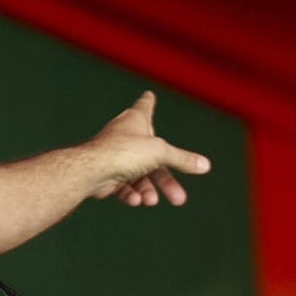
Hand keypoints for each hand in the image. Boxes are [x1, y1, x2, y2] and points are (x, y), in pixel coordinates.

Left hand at [87, 91, 210, 205]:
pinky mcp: (106, 174)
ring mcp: (115, 156)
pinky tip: (135, 200)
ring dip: (147, 191)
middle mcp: (124, 136)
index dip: (147, 101)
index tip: (148, 94)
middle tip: (180, 199)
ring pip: (138, 176)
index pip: (144, 107)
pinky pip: (123, 186)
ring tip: (151, 201)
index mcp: (135, 121)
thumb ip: (182, 159)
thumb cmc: (122, 151)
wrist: (91, 171)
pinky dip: (130, 194)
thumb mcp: (160, 153)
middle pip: (151, 158)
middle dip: (165, 180)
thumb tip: (205, 165)